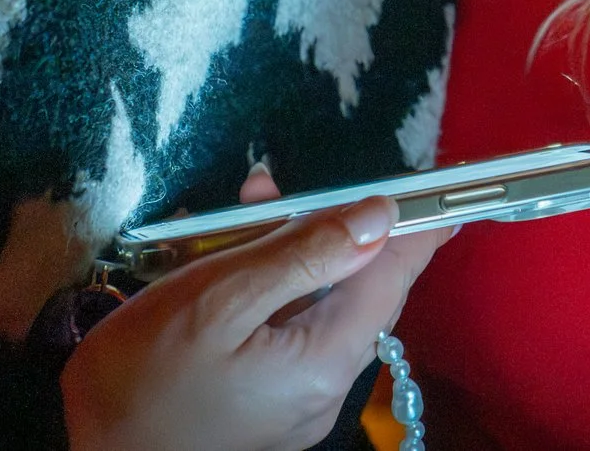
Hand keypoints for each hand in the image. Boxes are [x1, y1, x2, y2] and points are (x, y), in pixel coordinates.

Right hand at [62, 177, 453, 450]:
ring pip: (314, 303)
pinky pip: (285, 329)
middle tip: (268, 192)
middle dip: (323, 227)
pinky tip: (221, 260)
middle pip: (352, 286)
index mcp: (324, 361)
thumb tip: (380, 215)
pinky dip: (263, 289)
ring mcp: (296, 400)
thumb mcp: (216, 300)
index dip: (419, 226)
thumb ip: (302, 254)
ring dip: (282, 253)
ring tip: (231, 217)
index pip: (392, 278)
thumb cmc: (140, 377)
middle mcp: (325, 386)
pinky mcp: (266, 403)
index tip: (448, 187)